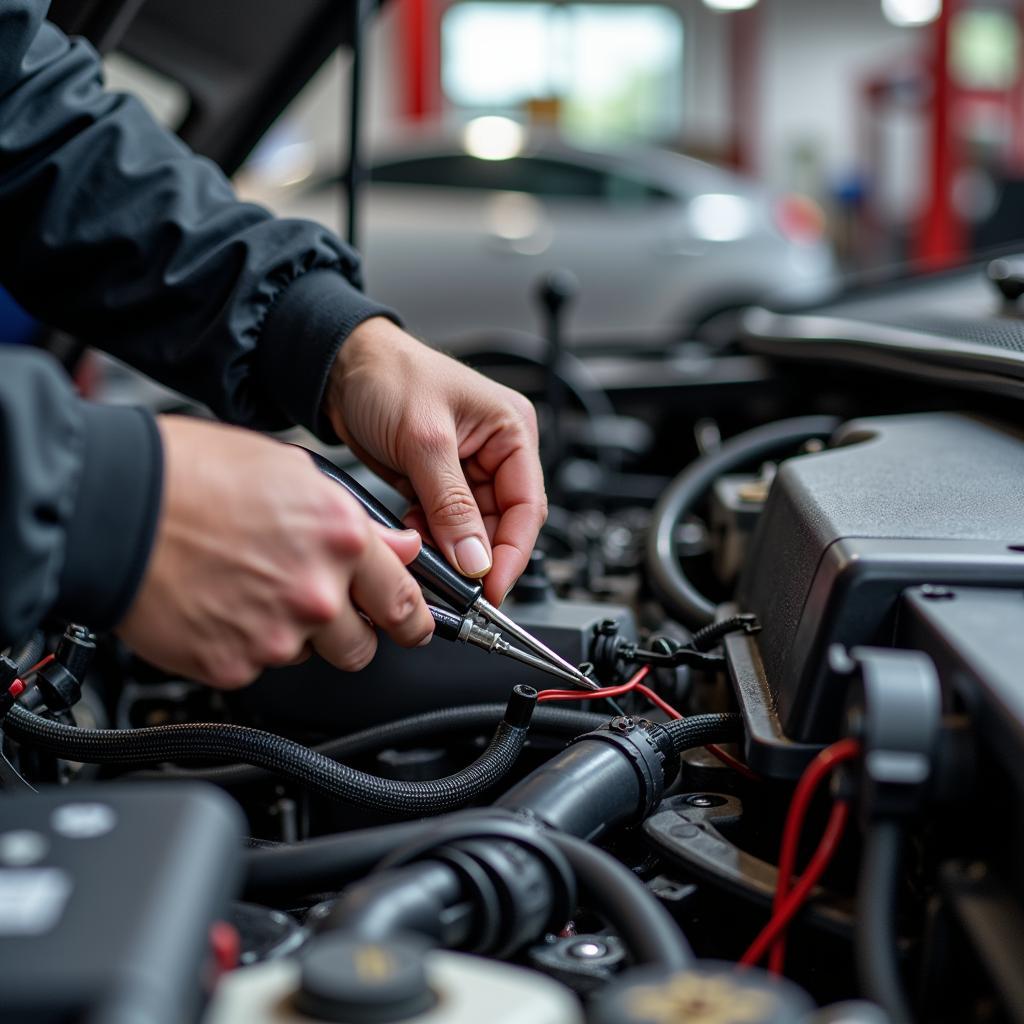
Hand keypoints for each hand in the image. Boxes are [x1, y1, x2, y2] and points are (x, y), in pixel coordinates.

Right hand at [117, 416, 434, 687]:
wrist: (113, 504)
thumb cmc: (192, 474)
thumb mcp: (292, 472)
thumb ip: (355, 521)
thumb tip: (397, 548)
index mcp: (340, 539)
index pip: (404, 601)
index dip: (414, 619)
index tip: (413, 626)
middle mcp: (316, 593)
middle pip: (362, 646)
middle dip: (351, 633)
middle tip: (321, 610)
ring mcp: (275, 635)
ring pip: (309, 657)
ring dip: (295, 636)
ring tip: (253, 593)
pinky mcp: (232, 664)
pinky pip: (256, 667)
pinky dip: (244, 645)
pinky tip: (220, 605)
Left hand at [326, 318, 546, 604]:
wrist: (339, 367)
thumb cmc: (388, 375)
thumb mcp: (424, 441)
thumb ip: (451, 505)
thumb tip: (475, 558)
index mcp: (512, 431)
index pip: (527, 505)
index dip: (512, 552)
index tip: (491, 588)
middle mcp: (496, 451)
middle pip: (502, 522)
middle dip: (478, 554)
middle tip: (456, 584)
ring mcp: (468, 469)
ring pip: (472, 529)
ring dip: (451, 548)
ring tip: (426, 554)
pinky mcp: (438, 481)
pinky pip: (445, 524)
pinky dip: (431, 538)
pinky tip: (412, 536)